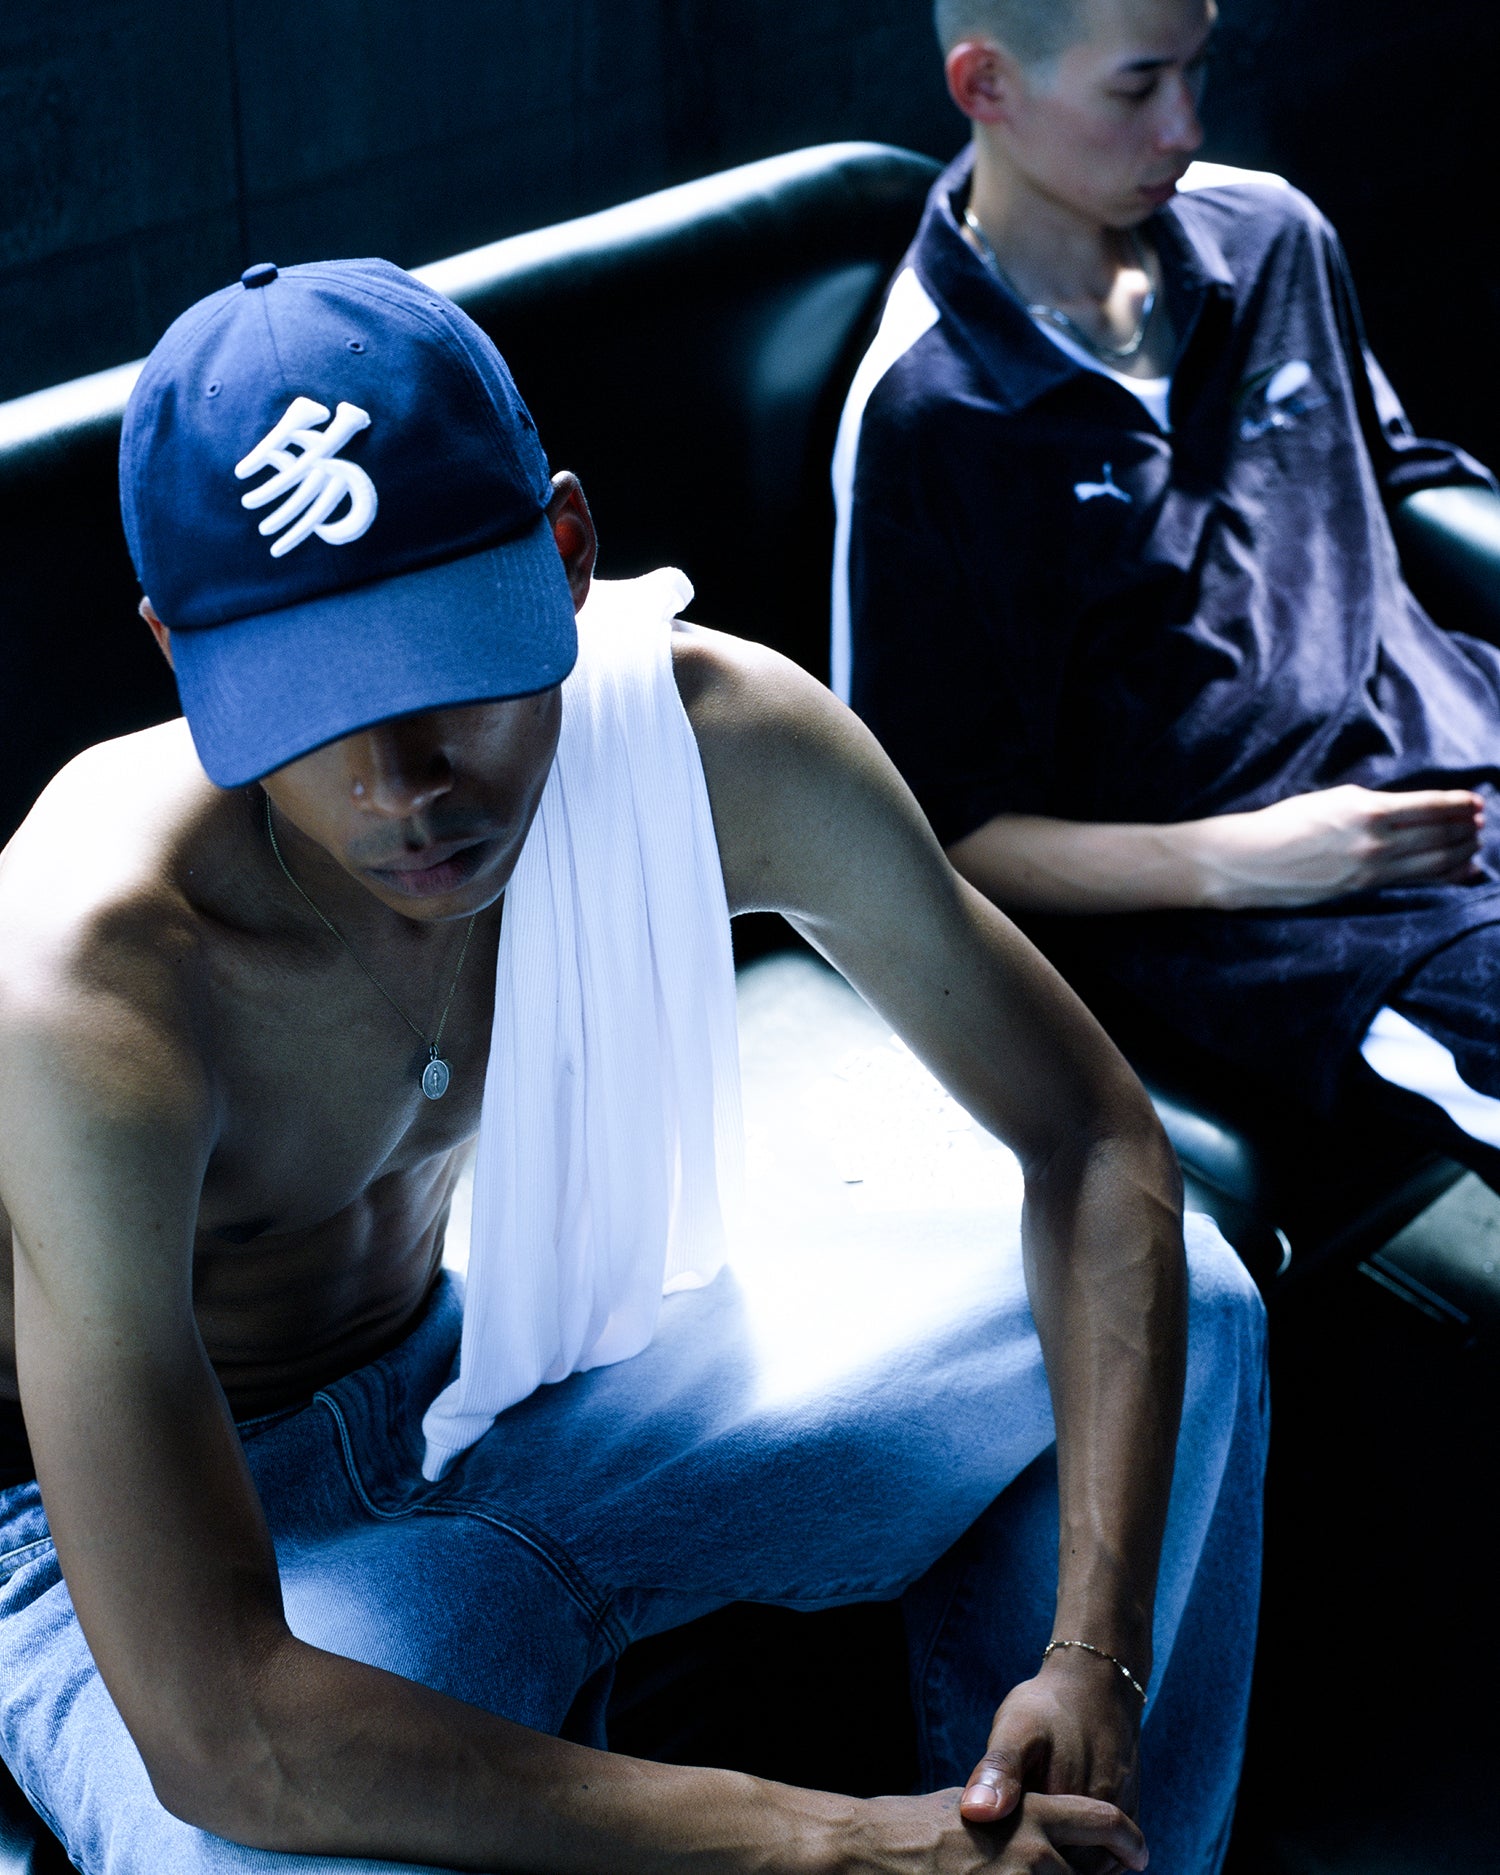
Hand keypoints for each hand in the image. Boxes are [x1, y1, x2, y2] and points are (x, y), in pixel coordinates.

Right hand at [844, 1788, 1146, 1873]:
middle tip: (1062, 1871)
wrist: (874, 1852)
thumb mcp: (979, 1805)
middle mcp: (1035, 1854)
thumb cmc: (921, 1827)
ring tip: (1008, 1871)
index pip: (1104, 1823)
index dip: (1129, 1841)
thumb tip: (1052, 1839)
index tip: (1139, 1855)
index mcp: (1032, 1814)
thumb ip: (1023, 1822)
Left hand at [957, 1646, 1145, 1873]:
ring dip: (1067, 1865)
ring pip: (1091, 1869)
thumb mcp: (1015, 1728)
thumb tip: (974, 1814)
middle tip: (1011, 1849)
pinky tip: (1060, 1841)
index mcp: (1064, 1801)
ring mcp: (1119, 1816)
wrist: (1096, 1680)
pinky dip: (1086, 1857)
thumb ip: (998, 1771)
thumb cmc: (1047, 1705)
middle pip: (1067, 1870)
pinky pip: (1110, 1857)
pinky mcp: (1130, 1811)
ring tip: (1031, 1844)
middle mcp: (1098, 1815)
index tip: (993, 1854)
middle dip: (1041, 1867)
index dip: (1013, 1863)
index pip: (1037, 1863)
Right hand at [1195, 784, 1483, 908]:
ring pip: (1434, 859)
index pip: (1429, 805)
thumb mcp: (1330, 799)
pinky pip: (1417, 881)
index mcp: (1366, 808)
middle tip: (1482, 822)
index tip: (1476, 801)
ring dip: (1462, 849)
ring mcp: (1371, 868)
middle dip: (1466, 827)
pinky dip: (1446, 875)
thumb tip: (1406, 809)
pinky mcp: (1364, 889)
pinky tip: (1464, 871)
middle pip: (1439, 833)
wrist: (1248, 860)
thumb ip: (1370, 803)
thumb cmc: (1282, 824)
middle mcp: (1375, 839)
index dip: (1459, 804)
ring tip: (1476, 843)